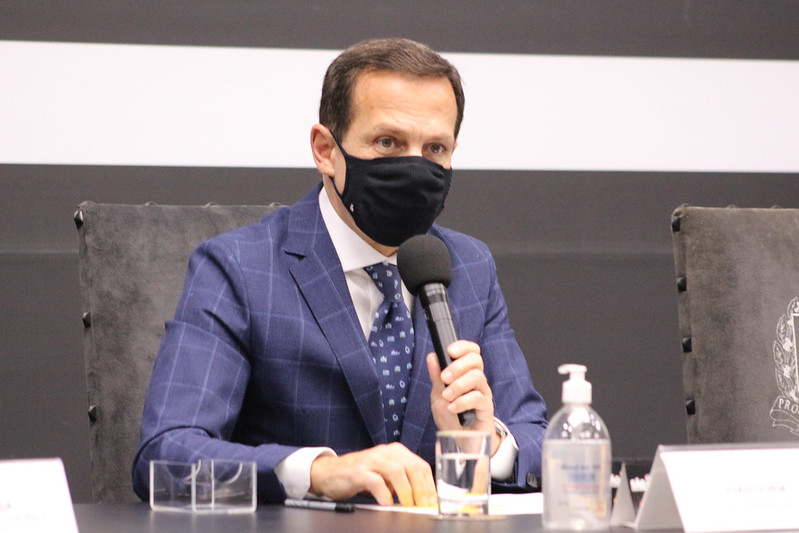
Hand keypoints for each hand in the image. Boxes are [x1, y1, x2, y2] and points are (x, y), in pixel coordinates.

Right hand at [309, 443, 435, 506]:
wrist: (329, 473)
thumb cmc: (360, 475)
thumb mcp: (385, 475)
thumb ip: (402, 481)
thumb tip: (423, 499)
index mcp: (396, 452)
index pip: (421, 465)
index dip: (430, 485)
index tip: (434, 502)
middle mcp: (385, 452)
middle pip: (412, 467)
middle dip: (422, 489)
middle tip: (425, 506)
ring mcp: (371, 460)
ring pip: (397, 472)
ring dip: (406, 491)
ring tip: (409, 506)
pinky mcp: (358, 471)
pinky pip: (376, 482)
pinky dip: (385, 495)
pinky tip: (388, 505)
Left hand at [427, 340, 500, 454]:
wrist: (460, 441)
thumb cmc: (451, 417)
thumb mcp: (438, 395)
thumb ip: (436, 377)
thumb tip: (432, 356)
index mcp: (466, 373)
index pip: (472, 351)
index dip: (463, 346)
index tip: (450, 351)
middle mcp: (477, 380)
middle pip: (476, 360)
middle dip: (457, 366)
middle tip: (444, 378)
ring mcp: (483, 393)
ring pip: (477, 377)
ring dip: (458, 385)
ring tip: (447, 397)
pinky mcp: (486, 408)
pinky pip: (478, 398)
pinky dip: (462, 401)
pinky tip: (452, 408)